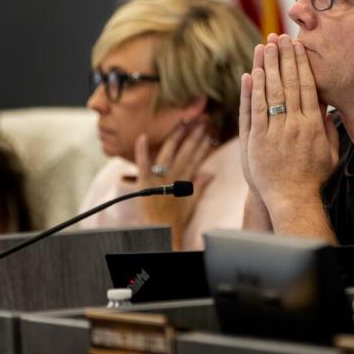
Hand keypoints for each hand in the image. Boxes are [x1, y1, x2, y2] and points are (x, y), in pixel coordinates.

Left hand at [134, 119, 213, 248]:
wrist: (160, 232)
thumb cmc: (175, 220)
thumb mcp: (191, 204)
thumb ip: (200, 186)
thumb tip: (210, 172)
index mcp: (185, 182)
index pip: (196, 159)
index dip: (203, 144)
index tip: (209, 131)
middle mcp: (174, 178)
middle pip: (186, 153)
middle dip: (195, 136)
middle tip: (202, 120)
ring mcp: (159, 179)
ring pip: (169, 154)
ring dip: (176, 137)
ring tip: (182, 122)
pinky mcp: (144, 182)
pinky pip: (143, 164)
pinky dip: (142, 151)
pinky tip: (143, 136)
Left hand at [239, 33, 339, 223]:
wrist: (292, 199)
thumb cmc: (313, 179)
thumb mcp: (331, 155)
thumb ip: (329, 131)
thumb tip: (327, 110)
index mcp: (313, 125)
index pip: (306, 86)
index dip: (300, 64)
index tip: (296, 46)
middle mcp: (294, 125)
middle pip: (288, 84)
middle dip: (283, 58)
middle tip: (279, 37)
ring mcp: (275, 132)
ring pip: (270, 93)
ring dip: (266, 67)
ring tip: (264, 47)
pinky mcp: (257, 140)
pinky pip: (254, 111)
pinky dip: (252, 91)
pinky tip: (251, 74)